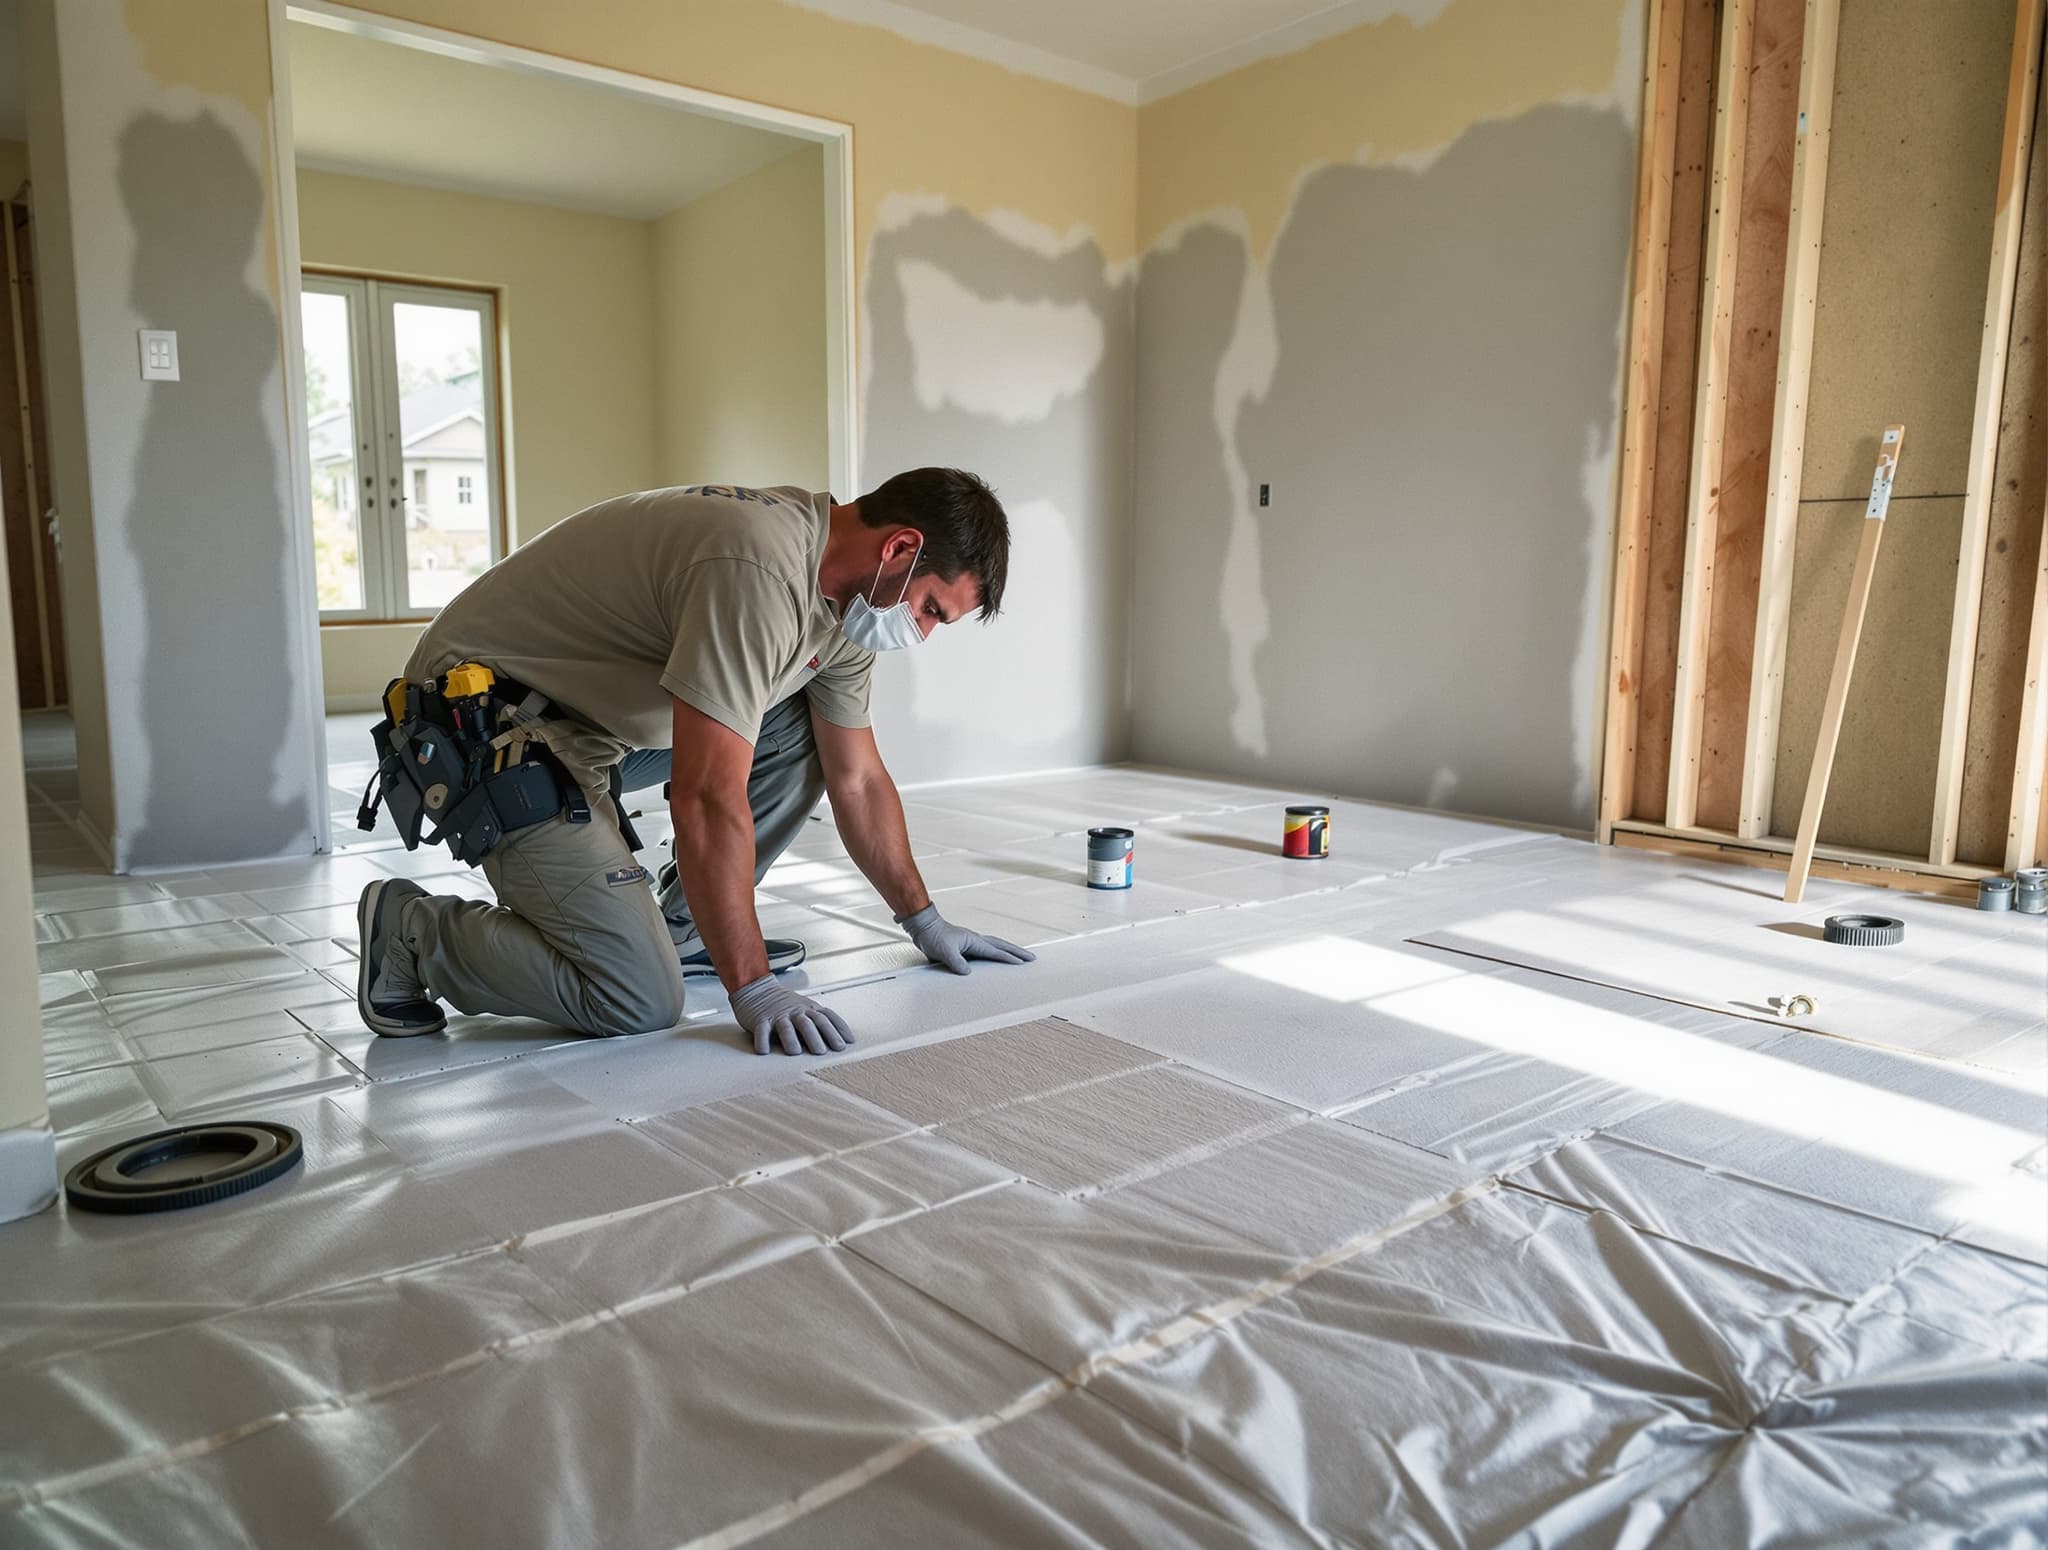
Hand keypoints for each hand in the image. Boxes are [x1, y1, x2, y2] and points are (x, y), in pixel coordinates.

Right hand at [730, 975, 853, 1056]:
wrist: (758, 989)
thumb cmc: (785, 1004)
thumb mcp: (806, 1007)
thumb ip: (820, 1021)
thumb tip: (842, 1040)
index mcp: (809, 1009)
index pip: (827, 1017)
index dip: (838, 1029)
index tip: (847, 1042)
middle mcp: (795, 1011)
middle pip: (808, 1023)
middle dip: (816, 1037)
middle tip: (822, 1052)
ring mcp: (778, 1016)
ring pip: (786, 1027)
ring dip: (791, 1039)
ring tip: (795, 1052)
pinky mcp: (760, 1020)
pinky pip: (761, 1030)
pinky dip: (762, 1040)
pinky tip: (764, 1051)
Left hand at [896, 904, 1036, 975]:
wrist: (924, 927)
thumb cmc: (933, 937)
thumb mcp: (944, 951)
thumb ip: (956, 962)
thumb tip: (968, 973)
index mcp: (973, 941)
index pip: (995, 951)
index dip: (1009, 958)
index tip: (1022, 963)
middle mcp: (975, 940)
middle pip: (1001, 945)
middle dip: (1017, 952)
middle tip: (1031, 958)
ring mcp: (971, 942)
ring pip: (996, 945)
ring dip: (1008, 950)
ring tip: (1020, 957)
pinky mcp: (965, 945)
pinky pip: (986, 949)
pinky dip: (996, 952)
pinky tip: (995, 958)